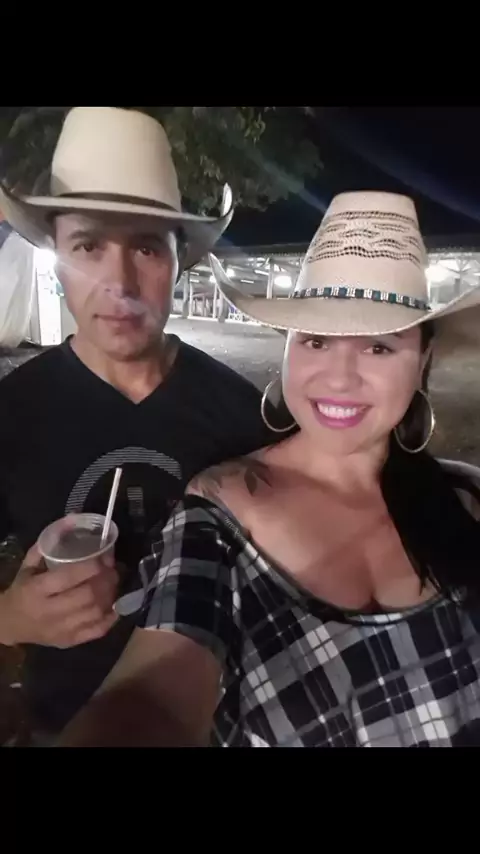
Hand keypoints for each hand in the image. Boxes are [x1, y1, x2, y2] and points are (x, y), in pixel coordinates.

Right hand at [0, 543, 118, 648]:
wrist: (8, 624)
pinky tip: (114, 604)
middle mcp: (49, 611)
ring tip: (113, 583)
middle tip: (114, 570)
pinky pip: (97, 631)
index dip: (91, 566)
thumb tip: (73, 518)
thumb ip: (48, 543)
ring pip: (94, 613)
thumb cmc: (21, 589)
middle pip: (86, 596)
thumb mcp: (28, 565)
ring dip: (110, 596)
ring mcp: (61, 629)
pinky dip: (111, 617)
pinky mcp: (69, 642)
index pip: (69, 577)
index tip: (104, 557)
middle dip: (105, 580)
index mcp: (37, 590)